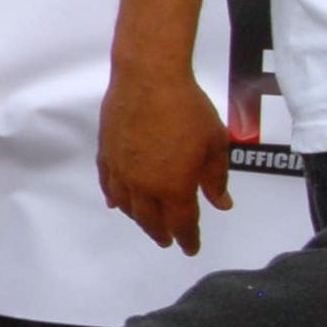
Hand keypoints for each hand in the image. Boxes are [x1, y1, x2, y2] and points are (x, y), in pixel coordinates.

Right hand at [98, 57, 233, 253]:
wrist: (148, 78)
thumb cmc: (188, 109)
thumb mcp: (215, 145)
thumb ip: (215, 179)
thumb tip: (220, 203)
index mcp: (174, 187)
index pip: (182, 223)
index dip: (188, 238)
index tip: (191, 248)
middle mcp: (143, 186)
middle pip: (150, 219)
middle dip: (162, 233)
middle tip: (169, 240)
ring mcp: (121, 170)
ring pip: (127, 205)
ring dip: (138, 218)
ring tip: (147, 222)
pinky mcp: (106, 154)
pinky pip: (108, 184)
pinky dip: (114, 197)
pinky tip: (116, 202)